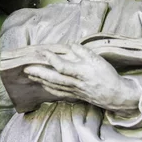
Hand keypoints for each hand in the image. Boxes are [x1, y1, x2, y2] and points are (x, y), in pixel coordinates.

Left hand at [24, 44, 139, 110]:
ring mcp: (74, 91)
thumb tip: (70, 46)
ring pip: (54, 86)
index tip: (43, 52)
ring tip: (30, 74)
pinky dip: (48, 88)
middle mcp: (75, 83)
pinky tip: (42, 84)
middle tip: (26, 68)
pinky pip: (58, 92)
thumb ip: (83, 52)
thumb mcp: (98, 61)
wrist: (115, 96)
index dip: (51, 59)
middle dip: (38, 73)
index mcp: (82, 72)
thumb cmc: (108, 76)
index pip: (62, 66)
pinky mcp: (74, 95)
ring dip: (40, 80)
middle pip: (53, 78)